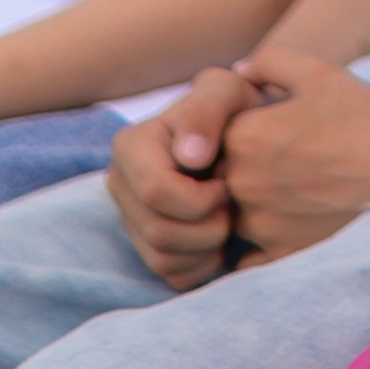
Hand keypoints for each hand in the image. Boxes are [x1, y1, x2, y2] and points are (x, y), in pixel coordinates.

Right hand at [107, 70, 255, 289]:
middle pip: (159, 232)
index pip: (155, 193)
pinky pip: (172, 276)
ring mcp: (131, 219)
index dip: (200, 197)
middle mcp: (121, 184)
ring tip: (228, 215)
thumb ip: (207, 110)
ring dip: (209, 246)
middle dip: (208, 226)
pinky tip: (220, 236)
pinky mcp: (148, 247)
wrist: (248, 136)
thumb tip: (188, 156)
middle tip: (232, 202)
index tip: (228, 181)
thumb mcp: (227, 91)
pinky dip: (204, 264)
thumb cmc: (237, 110)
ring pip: (162, 259)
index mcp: (130, 146)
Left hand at [218, 45, 369, 257]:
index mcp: (242, 137)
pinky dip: (254, 247)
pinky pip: (247, 257)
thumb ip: (268, 61)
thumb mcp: (316, 71)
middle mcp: (242, 182)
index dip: (234, 132)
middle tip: (277, 160)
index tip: (262, 130)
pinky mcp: (280, 249)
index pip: (211, 137)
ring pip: (230, 215)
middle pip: (218, 177)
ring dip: (247, 206)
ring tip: (287, 189)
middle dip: (238, 169)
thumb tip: (238, 71)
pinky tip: (280, 226)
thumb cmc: (361, 112)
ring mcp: (260, 220)